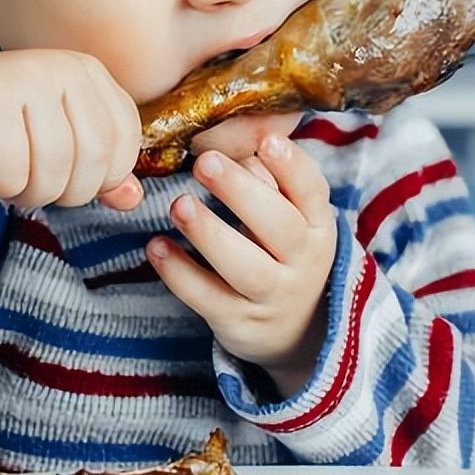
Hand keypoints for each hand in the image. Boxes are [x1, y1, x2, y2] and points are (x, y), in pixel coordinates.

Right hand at [0, 51, 143, 209]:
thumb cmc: (10, 125)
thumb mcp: (63, 139)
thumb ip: (101, 167)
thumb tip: (132, 199)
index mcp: (89, 73)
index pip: (124, 139)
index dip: (106, 176)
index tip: (75, 179)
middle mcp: (61, 68)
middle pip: (94, 158)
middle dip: (69, 192)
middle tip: (40, 188)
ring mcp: (23, 79)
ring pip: (55, 168)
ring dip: (33, 194)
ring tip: (15, 183)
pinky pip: (12, 171)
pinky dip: (3, 187)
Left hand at [146, 134, 335, 397]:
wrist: (296, 333)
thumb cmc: (282, 256)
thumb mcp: (290, 220)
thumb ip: (270, 183)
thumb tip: (244, 143)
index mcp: (317, 225)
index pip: (311, 192)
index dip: (292, 166)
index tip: (266, 142)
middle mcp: (303, 262)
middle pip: (278, 226)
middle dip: (240, 192)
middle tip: (204, 162)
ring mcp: (273, 296)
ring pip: (245, 267)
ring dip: (210, 234)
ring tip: (179, 205)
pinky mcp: (240, 322)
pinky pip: (208, 297)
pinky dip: (180, 272)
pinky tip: (156, 247)